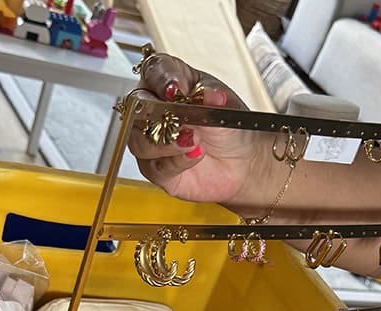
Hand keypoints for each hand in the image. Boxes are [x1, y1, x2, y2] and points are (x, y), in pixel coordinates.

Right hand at [125, 53, 267, 208]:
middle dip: (156, 113)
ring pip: (138, 140)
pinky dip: (176, 162)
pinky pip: (155, 167)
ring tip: (194, 140)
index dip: (161, 78)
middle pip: (136, 105)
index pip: (154, 70)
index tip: (176, 89)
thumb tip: (201, 93)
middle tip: (180, 120)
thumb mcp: (227, 108)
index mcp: (172, 82)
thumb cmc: (232, 129)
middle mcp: (156, 109)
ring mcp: (152, 140)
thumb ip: (210, 101)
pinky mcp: (156, 169)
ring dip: (165, 142)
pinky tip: (195, 155)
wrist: (243, 164)